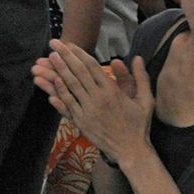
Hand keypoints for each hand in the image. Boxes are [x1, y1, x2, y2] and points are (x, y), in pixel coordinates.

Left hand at [32, 39, 153, 165]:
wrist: (131, 150)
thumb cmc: (139, 124)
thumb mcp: (145, 100)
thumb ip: (140, 77)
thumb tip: (137, 57)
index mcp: (112, 91)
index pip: (92, 67)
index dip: (79, 53)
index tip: (70, 44)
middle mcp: (98, 98)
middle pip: (78, 72)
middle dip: (65, 56)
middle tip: (53, 43)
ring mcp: (88, 110)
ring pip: (70, 86)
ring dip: (58, 70)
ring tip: (48, 58)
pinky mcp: (81, 122)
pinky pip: (67, 104)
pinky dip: (59, 92)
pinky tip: (51, 82)